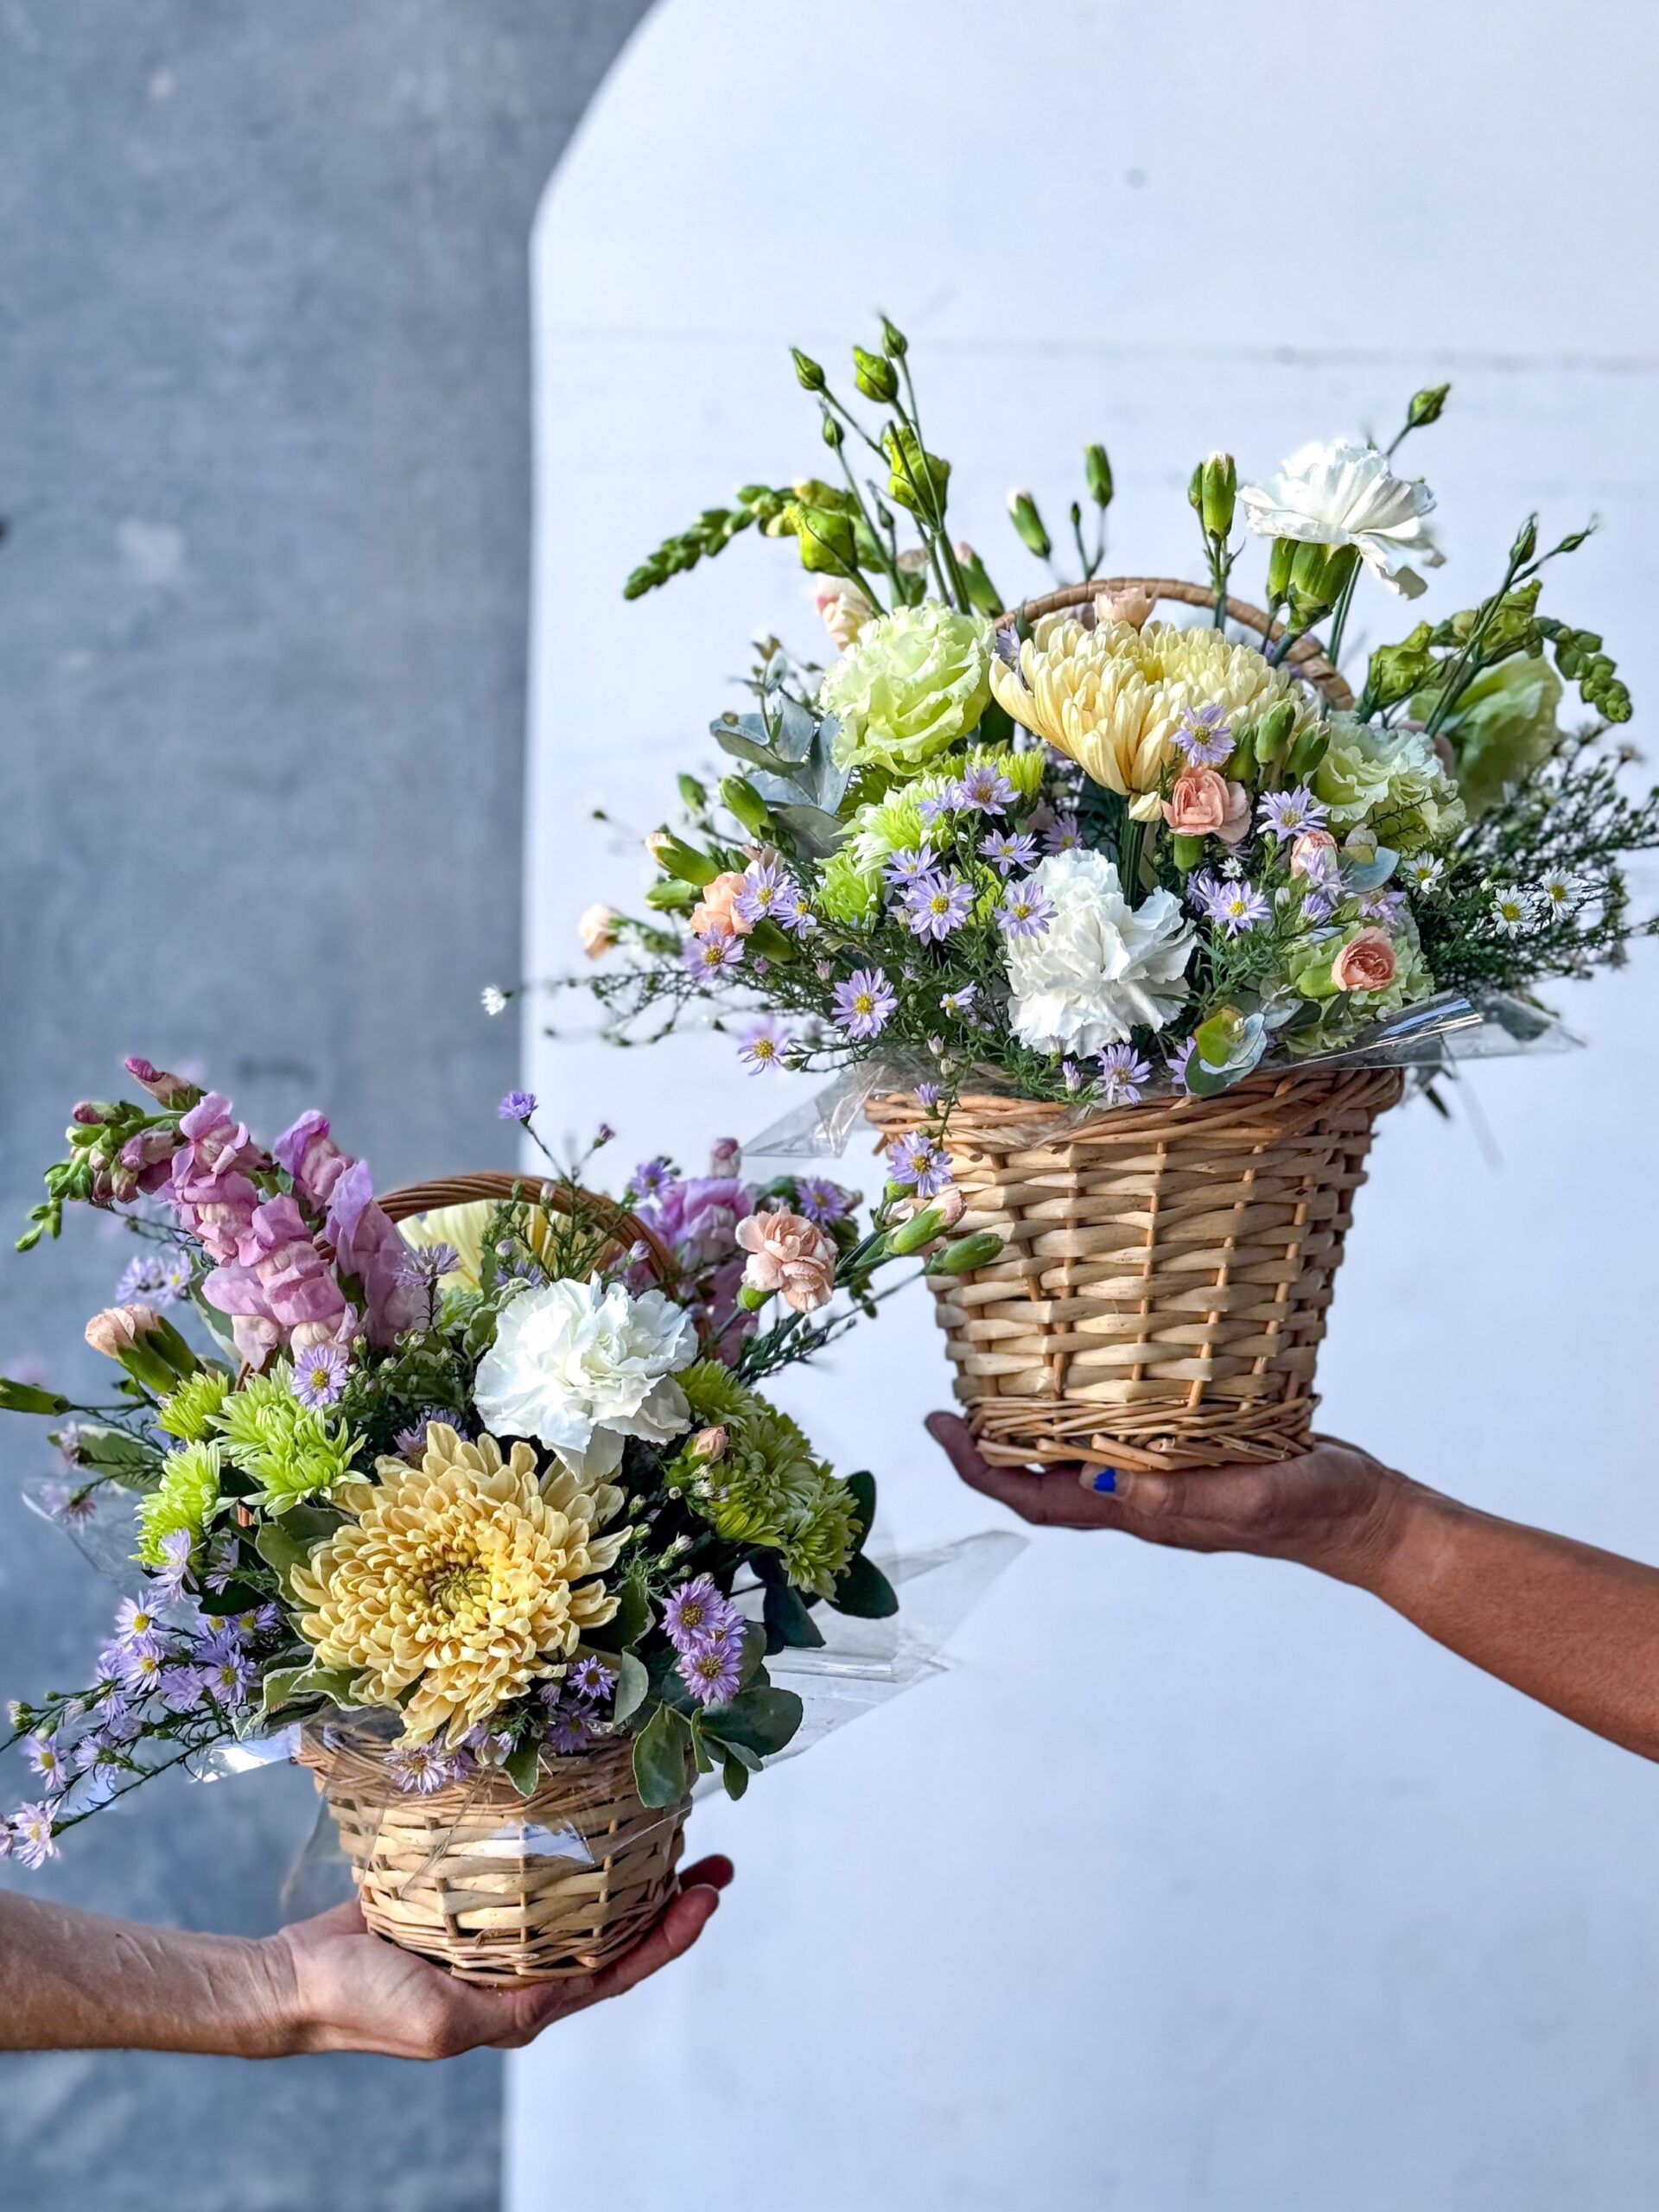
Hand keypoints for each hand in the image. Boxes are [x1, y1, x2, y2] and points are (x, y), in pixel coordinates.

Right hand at [263, 1855, 733, 2058]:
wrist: (294, 1980)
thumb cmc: (365, 2008)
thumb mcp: (446, 2022)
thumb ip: (511, 2009)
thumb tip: (567, 1992)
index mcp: (522, 2006)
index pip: (617, 1970)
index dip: (669, 1936)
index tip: (709, 1894)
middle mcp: (517, 1972)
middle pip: (611, 1934)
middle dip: (667, 1901)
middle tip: (712, 1860)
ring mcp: (492, 1936)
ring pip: (578, 1903)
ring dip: (625, 1872)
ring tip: (665, 1834)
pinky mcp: (462, 1900)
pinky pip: (526, 1875)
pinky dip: (564, 1851)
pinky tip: (581, 1820)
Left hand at [926, 1413, 1409, 1583]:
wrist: (1362, 1514)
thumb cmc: (1310, 1507)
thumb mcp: (1249, 1499)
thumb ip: (1178, 1498)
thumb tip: (1099, 1481)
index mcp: (1140, 1515)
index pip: (1039, 1499)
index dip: (983, 1470)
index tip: (942, 1429)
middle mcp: (1138, 1500)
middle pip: (1041, 1481)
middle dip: (989, 1448)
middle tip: (950, 1401)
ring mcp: (1162, 1480)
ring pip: (1074, 1457)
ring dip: (1031, 1428)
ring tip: (998, 1384)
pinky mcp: (1189, 1456)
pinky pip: (1119, 1436)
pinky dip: (1085, 1412)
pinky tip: (1084, 1379)